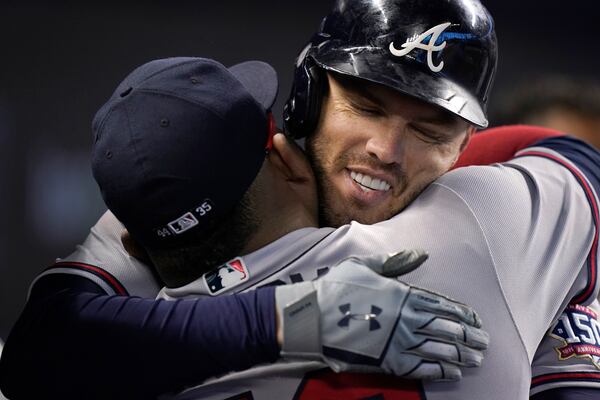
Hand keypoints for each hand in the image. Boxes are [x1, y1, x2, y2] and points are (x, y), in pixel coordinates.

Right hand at [275, 250, 488, 380]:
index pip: (443, 305)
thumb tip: (419, 253)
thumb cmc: (336, 288)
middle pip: (449, 329)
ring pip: (441, 351)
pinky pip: (422, 369)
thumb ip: (394, 262)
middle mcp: (408, 319)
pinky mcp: (389, 362)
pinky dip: (441, 371)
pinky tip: (453, 372)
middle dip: (470, 337)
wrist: (313, 317)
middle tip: (485, 343)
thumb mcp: (364, 266)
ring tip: (476, 359)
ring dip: (463, 355)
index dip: (464, 314)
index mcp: (403, 294)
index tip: (477, 320)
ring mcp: (400, 342)